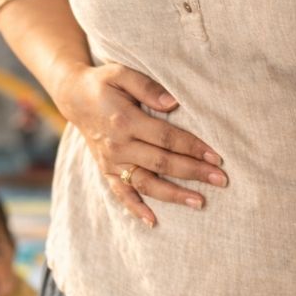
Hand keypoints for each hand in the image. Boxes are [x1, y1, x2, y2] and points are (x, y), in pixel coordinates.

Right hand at [54, 61, 227, 225]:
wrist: (74, 96)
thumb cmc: (104, 82)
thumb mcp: (122, 73)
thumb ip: (148, 87)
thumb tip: (173, 104)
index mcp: (125, 120)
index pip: (166, 137)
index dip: (192, 147)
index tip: (216, 156)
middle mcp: (118, 145)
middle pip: (162, 163)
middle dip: (193, 172)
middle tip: (221, 180)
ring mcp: (111, 161)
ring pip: (146, 183)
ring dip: (173, 195)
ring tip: (200, 202)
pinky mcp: (106, 170)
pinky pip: (121, 193)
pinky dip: (135, 209)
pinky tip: (153, 222)